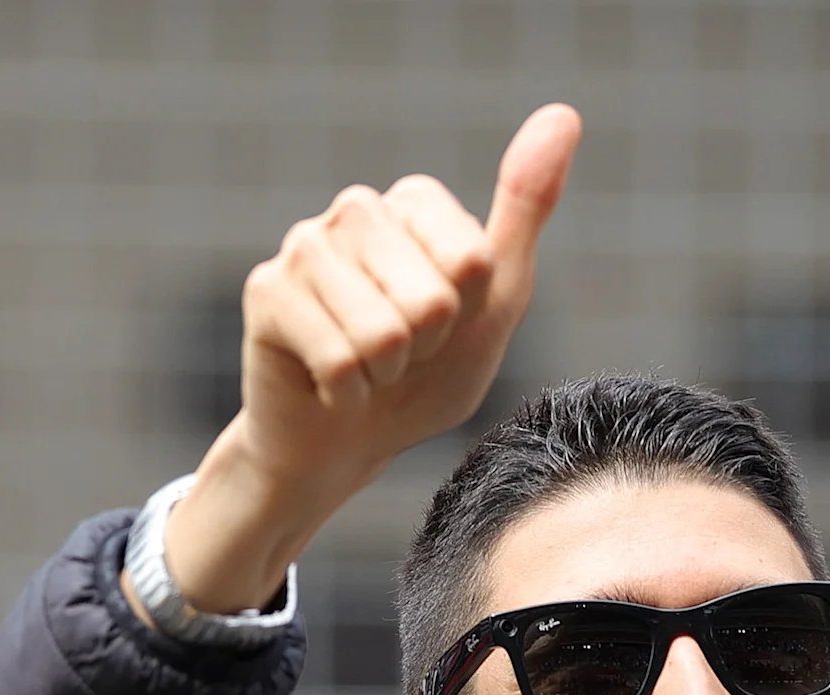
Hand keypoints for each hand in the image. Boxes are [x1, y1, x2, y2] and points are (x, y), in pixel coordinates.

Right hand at [160, 103, 581, 612]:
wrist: (346, 445)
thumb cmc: (424, 376)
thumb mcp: (496, 300)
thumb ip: (525, 210)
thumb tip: (564, 113)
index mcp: (414, 203)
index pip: (474, 262)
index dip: (467, 317)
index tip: (442, 330)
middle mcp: (355, 210)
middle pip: (433, 299)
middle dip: (426, 350)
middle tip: (400, 357)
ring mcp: (304, 245)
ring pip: (385, 334)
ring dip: (385, 376)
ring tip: (366, 370)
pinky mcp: (266, 292)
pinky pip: (339, 361)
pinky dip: (347, 394)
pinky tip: (330, 386)